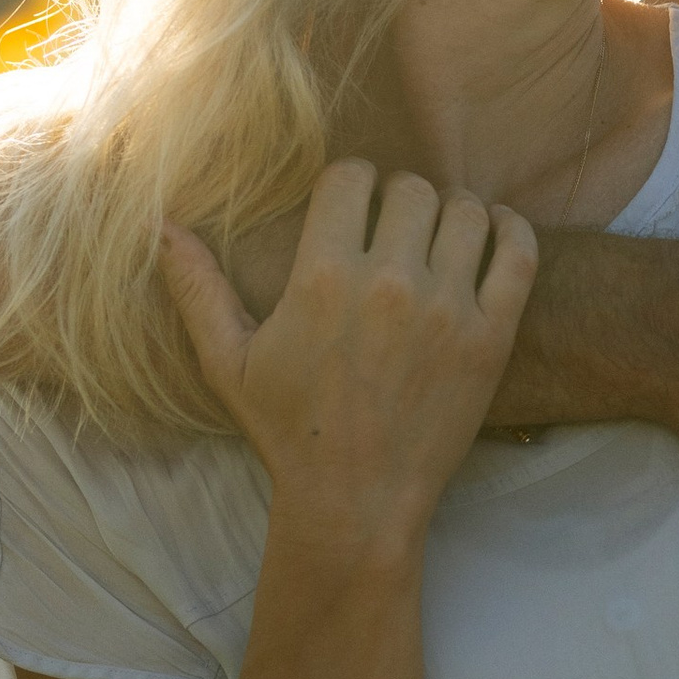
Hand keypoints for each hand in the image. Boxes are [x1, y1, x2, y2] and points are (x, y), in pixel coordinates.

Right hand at [163, 163, 536, 555]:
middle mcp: (389, 284)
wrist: (356, 500)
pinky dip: (509, 230)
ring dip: (451, 211)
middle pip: (410, 189)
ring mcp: (447, 309)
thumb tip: (161, 227)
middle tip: (393, 226)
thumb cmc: (289, 431)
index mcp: (322, 278)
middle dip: (398, 198)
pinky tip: (492, 233)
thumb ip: (197, 290)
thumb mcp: (228, 363)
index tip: (350, 205)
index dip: (349, 182)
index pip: (350, 178)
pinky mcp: (491, 336)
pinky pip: (517, 253)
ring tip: (438, 233)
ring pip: (465, 211)